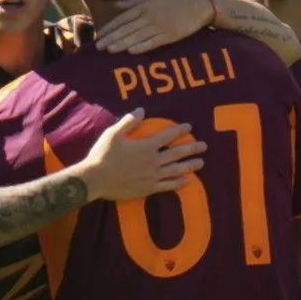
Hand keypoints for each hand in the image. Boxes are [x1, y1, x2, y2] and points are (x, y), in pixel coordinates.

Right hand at [79, 109, 206, 201]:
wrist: (95, 179)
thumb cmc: (103, 155)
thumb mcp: (113, 134)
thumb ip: (128, 122)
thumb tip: (141, 110)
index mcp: (146, 146)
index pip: (168, 136)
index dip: (179, 130)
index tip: (189, 126)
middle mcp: (153, 161)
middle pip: (177, 153)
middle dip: (192, 148)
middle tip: (204, 145)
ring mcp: (152, 176)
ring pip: (176, 169)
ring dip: (190, 165)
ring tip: (201, 162)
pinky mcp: (148, 189)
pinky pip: (167, 186)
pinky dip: (178, 183)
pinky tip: (187, 181)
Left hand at [96, 0, 216, 54]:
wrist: (198, 4)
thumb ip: (134, 0)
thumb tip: (117, 4)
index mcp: (143, 6)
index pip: (122, 18)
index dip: (110, 27)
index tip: (99, 35)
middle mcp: (149, 16)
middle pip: (126, 29)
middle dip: (111, 38)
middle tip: (97, 47)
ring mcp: (159, 27)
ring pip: (136, 37)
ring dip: (122, 44)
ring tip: (109, 50)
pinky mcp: (169, 36)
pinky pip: (153, 42)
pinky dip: (142, 47)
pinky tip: (131, 52)